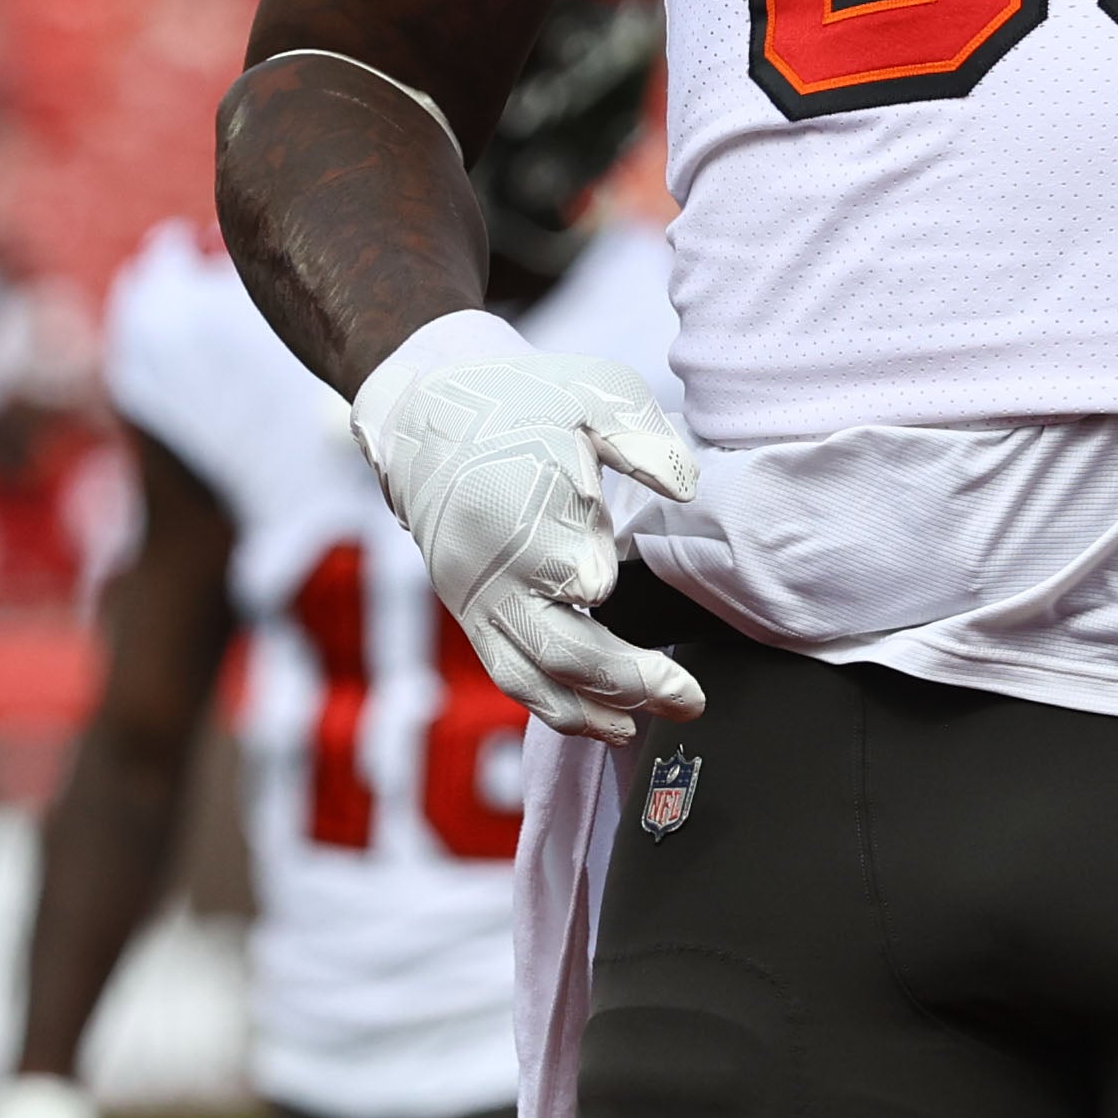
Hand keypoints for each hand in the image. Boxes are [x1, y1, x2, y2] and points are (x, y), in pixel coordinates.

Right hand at [349, 309, 706, 741]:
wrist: (429, 419)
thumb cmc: (521, 402)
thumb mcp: (589, 391)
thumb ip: (640, 435)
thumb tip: (683, 483)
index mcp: (521, 510)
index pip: (565, 568)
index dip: (596, 580)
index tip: (623, 588)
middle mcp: (493, 570)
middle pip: (558, 647)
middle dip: (626, 680)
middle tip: (688, 696)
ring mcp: (479, 603)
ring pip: (532, 679)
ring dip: (592, 711)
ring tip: (647, 726)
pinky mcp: (474, 619)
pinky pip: (514, 678)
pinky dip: (559, 709)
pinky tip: (606, 722)